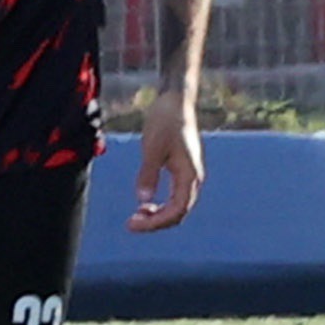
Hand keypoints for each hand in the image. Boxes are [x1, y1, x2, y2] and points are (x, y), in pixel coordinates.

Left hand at [131, 88, 203, 230]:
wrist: (175, 100)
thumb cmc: (165, 120)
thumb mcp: (152, 147)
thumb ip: (148, 173)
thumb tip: (142, 200)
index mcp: (189, 174)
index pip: (177, 210)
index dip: (156, 222)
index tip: (133, 224)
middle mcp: (194, 177)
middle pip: (179, 212)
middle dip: (156, 222)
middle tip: (131, 224)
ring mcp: (190, 173)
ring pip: (178, 205)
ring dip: (159, 214)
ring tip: (137, 215)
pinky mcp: (184, 168)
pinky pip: (176, 195)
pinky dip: (162, 204)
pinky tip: (146, 204)